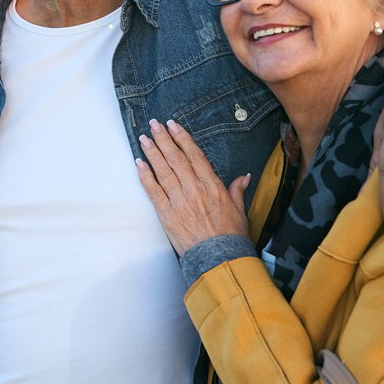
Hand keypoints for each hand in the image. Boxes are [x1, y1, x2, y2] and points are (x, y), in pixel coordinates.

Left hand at [134, 119, 251, 254]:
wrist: (220, 258)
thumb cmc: (230, 236)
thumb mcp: (240, 209)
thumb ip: (238, 190)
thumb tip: (244, 177)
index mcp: (212, 185)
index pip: (194, 155)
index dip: (182, 138)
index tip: (173, 125)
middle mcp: (194, 189)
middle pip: (176, 158)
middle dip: (164, 139)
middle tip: (154, 124)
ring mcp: (179, 201)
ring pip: (163, 171)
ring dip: (152, 152)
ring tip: (144, 138)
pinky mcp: (167, 214)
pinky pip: (153, 191)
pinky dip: (145, 176)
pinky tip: (138, 163)